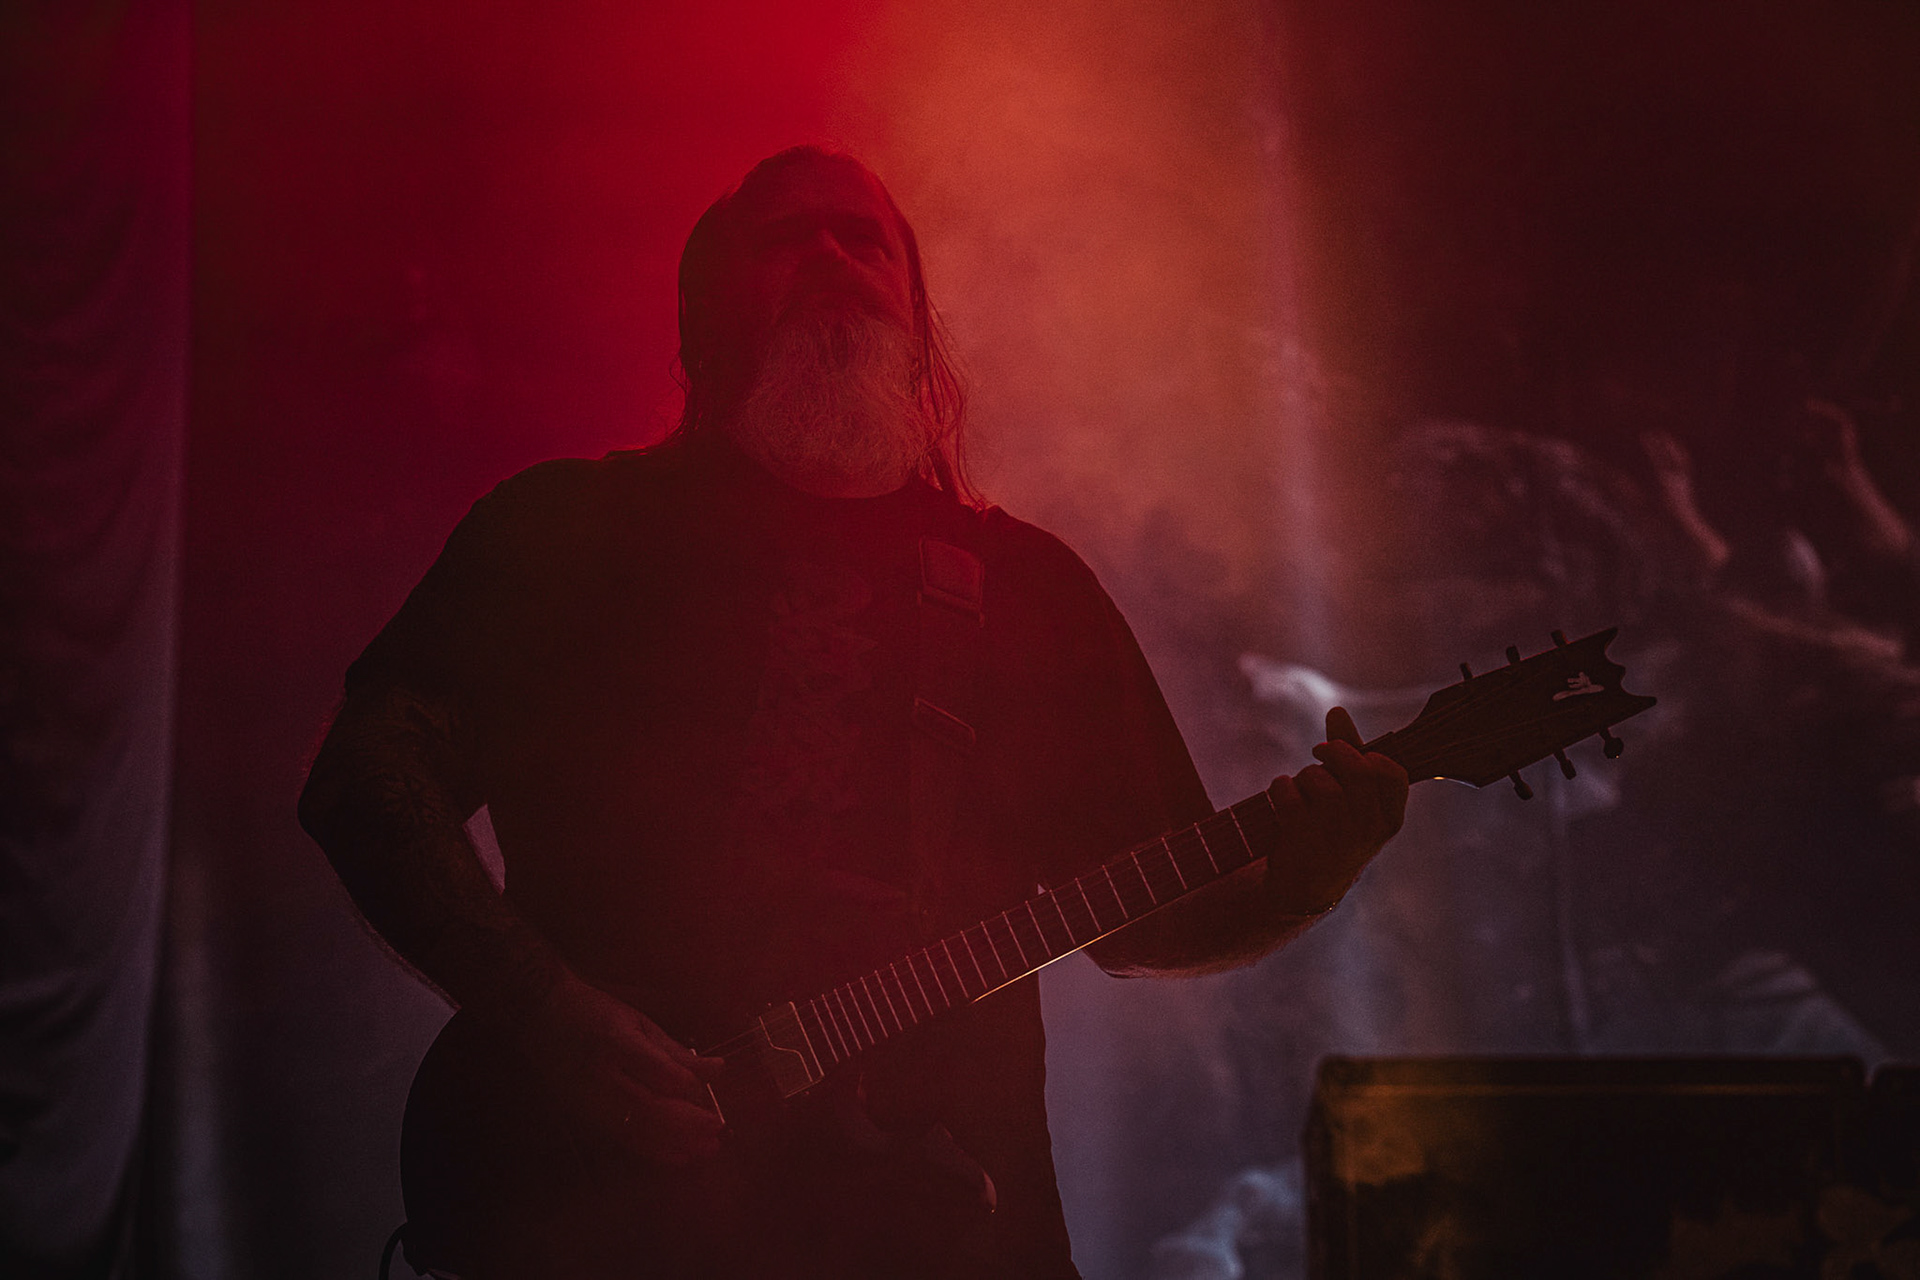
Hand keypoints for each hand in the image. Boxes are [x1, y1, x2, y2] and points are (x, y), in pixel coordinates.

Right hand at [512, 974, 726, 1164]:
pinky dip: (654, 1149)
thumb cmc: (595, 1013)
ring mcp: (591, 1098)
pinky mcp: (586, 1115)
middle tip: (717, 1130)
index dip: (686, 1085)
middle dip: (687, 1123)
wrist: (543, 1017)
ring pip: (637, 1129)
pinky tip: (679, 1155)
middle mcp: (602, 1074)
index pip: (657, 1070)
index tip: (707, 1090)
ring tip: (706, 1148)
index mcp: (616, 1042)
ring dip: (675, 1143)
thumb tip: (717, 1070)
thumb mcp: (639, 1023)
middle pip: (649, 1107)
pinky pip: (624, 1138)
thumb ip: (677, 1052)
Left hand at [1262, 706, 1407, 915]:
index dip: (1367, 755)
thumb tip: (1337, 712)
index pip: (1392, 772)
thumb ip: (1349, 754)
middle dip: (1334, 752)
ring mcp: (1335, 838)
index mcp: (1388, 820)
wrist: (1305, 888)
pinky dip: (1281, 787)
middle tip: (1319, 754)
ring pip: (1321, 782)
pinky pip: (1289, 795)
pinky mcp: (1302, 841)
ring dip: (1305, 775)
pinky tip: (1282, 796)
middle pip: (1358, 770)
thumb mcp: (1351, 800)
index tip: (1347, 757)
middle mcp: (1367, 830)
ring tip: (1300, 787)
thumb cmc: (1332, 833)